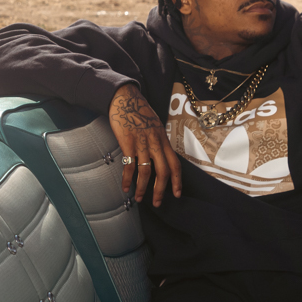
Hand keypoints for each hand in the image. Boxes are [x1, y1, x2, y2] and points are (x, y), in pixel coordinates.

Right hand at [109, 84, 181, 205]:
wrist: (124, 98)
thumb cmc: (138, 111)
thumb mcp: (154, 125)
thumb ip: (157, 140)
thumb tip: (158, 154)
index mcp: (163, 139)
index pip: (175, 164)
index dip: (177, 181)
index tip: (176, 194)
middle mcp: (155, 142)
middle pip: (163, 171)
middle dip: (160, 190)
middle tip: (156, 203)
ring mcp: (142, 143)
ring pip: (146, 171)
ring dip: (143, 188)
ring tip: (139, 198)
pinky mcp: (128, 142)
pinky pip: (129, 165)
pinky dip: (127, 178)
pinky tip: (125, 187)